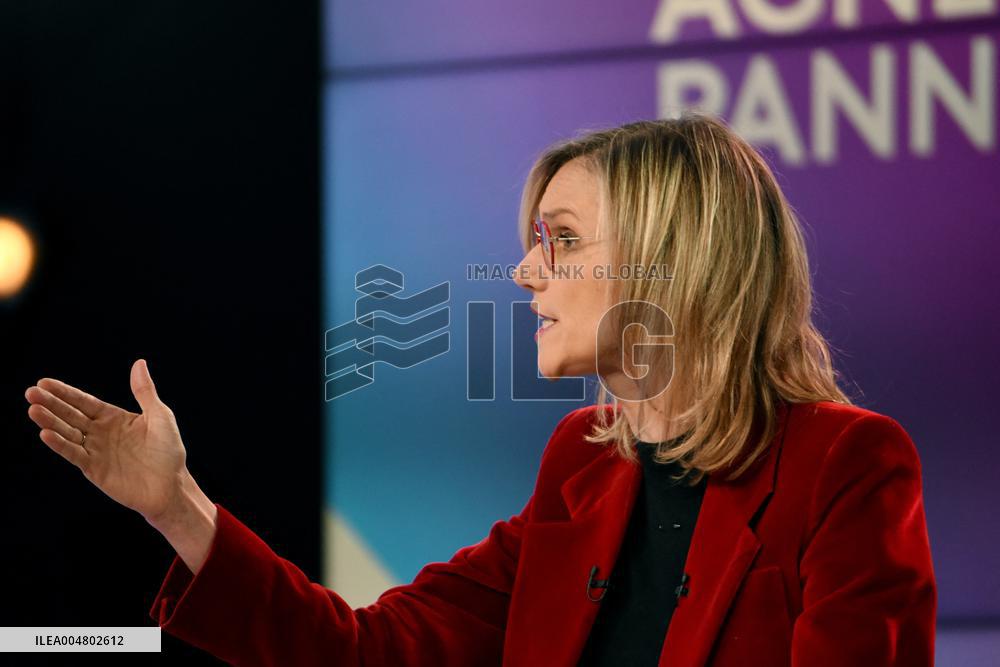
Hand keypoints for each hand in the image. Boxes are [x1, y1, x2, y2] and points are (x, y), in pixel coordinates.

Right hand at [25, 359, 188, 524]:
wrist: (171, 486)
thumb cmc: (168, 451)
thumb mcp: (159, 415)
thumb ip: (144, 391)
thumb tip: (139, 362)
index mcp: (113, 418)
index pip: (84, 402)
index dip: (65, 393)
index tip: (44, 382)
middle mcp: (100, 433)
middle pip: (71, 415)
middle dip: (51, 404)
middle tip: (31, 392)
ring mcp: (95, 451)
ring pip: (68, 433)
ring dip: (50, 422)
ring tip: (33, 410)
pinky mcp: (94, 469)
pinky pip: (74, 454)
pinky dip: (60, 444)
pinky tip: (46, 434)